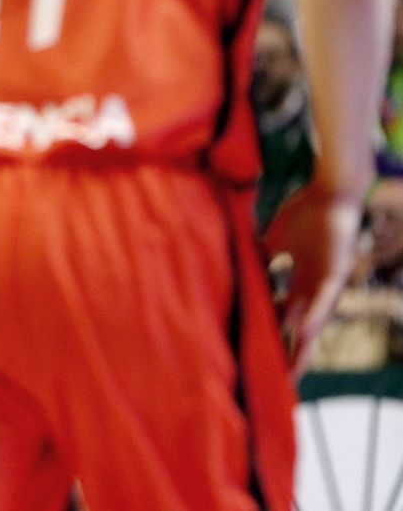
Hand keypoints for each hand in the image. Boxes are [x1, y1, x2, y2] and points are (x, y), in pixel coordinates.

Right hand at [263, 183, 363, 372]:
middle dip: (292, 355)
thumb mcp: (274, 238)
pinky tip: (303, 332)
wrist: (330, 191)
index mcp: (300, 281)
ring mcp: (327, 282)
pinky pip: (323, 299)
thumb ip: (261, 255)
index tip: (265, 360)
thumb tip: (236, 264)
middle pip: (301, 329)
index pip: (286, 318)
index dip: (277, 338)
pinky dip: (313, 317)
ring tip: (292, 369)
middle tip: (281, 382)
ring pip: (314, 321)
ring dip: (303, 345)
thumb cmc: (306, 211)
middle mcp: (315, 288)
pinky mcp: (338, 272)